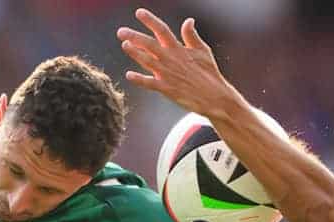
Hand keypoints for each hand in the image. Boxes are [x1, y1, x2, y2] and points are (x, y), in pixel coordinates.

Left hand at [116, 8, 232, 116]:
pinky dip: (139, 79)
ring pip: (146, 61)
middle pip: (149, 44)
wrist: (213, 96)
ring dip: (134, 53)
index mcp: (179, 49)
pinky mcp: (166, 88)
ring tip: (124, 45)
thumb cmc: (209, 73)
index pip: (162, 30)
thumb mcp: (203, 51)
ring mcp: (167, 74)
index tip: (139, 12)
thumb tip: (189, 20)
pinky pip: (149, 83)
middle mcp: (171, 59)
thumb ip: (192, 36)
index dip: (150, 20)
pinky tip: (128, 75)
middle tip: (120, 31)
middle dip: (134, 36)